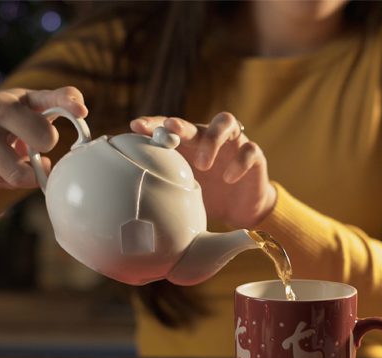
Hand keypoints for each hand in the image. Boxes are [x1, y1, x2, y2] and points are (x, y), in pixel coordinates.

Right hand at [0, 87, 87, 187]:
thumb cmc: (15, 109)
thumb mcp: (37, 99)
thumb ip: (63, 98)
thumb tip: (82, 110)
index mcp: (1, 106)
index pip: (39, 136)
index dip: (49, 140)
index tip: (48, 137)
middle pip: (19, 173)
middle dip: (36, 167)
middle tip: (38, 154)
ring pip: (10, 181)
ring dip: (24, 174)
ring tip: (23, 159)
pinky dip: (7, 179)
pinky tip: (5, 163)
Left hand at [130, 112, 276, 228]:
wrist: (241, 211)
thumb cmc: (208, 197)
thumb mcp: (183, 191)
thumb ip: (163, 185)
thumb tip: (127, 195)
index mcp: (190, 144)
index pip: (170, 127)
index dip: (154, 124)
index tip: (136, 126)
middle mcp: (211, 138)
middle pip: (196, 122)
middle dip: (181, 125)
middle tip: (170, 130)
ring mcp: (234, 145)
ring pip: (226, 123)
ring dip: (212, 140)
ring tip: (203, 164)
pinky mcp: (255, 157)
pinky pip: (249, 151)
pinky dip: (239, 163)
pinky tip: (229, 178)